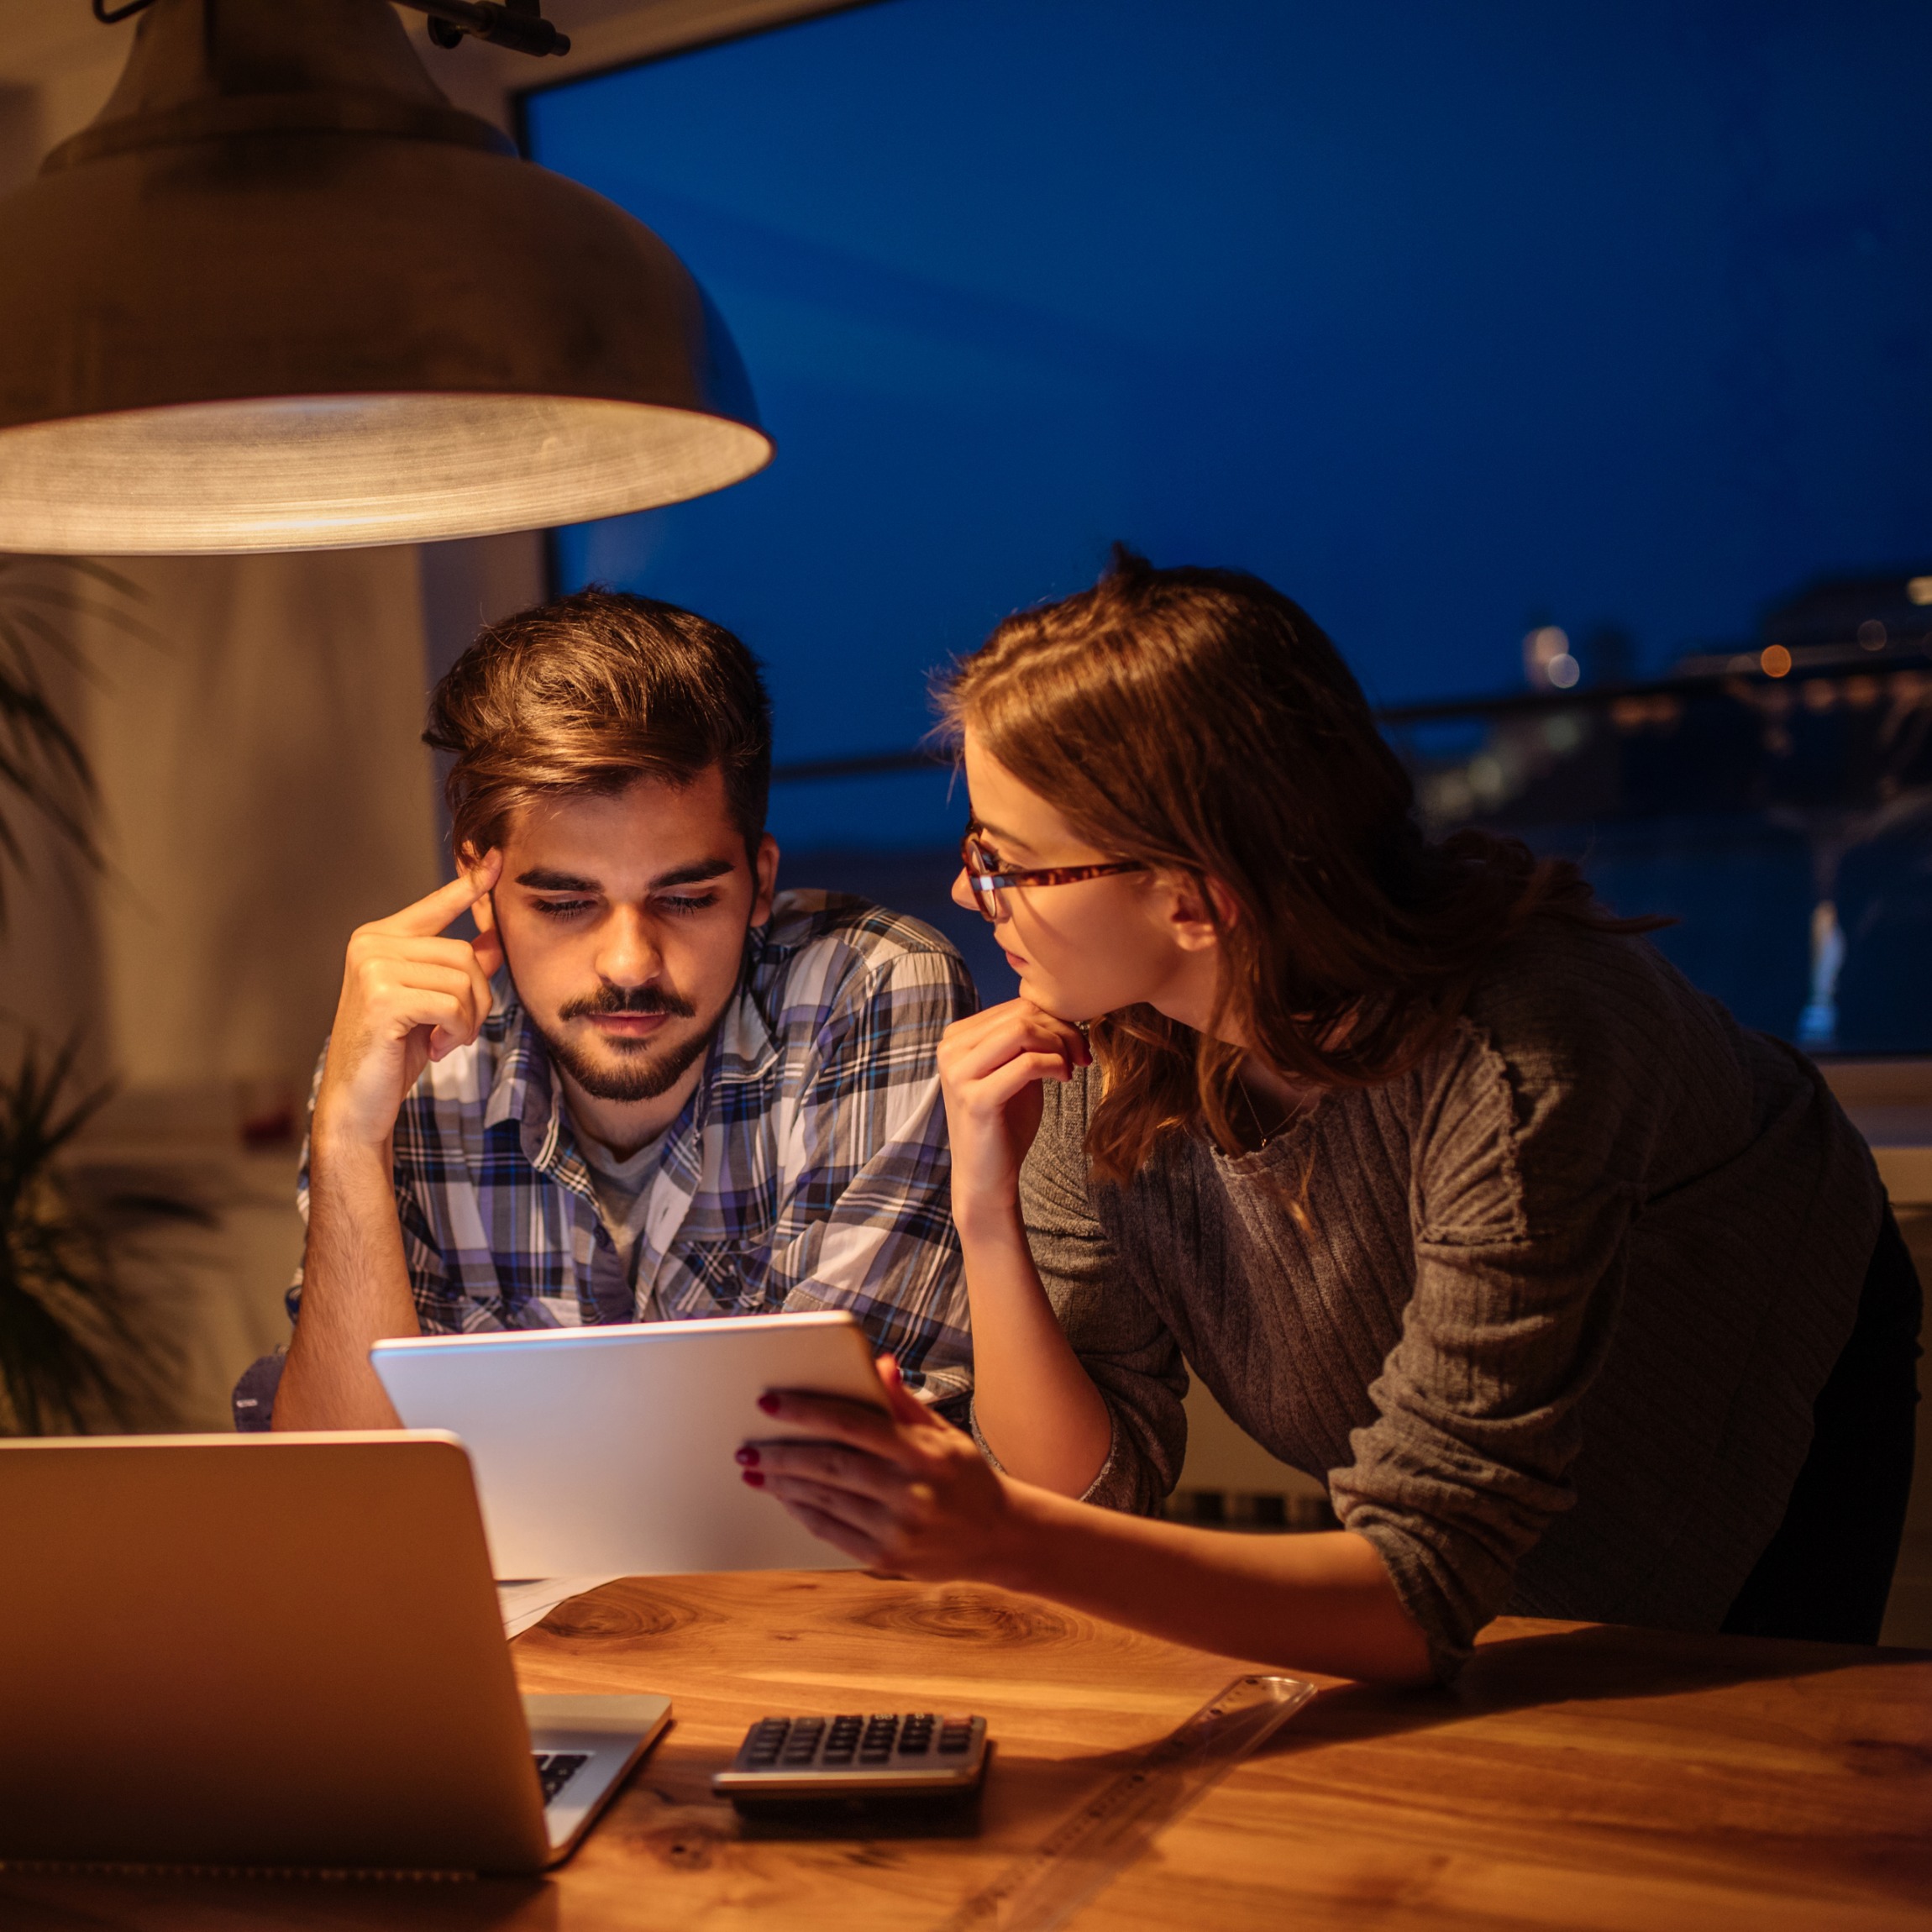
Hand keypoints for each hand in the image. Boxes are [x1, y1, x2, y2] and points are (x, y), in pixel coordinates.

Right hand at [313, 852, 503, 1151]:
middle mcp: (371, 944)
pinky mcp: (383, 997)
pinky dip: (457, 1032)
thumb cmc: (394, 1051)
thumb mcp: (433, 1003)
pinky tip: (435, 1048)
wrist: (358, 1101)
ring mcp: (373, 968)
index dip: (470, 884)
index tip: (498, 859)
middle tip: (456, 1031)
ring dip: (468, 1019)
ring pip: (463, 979)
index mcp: (379, 939)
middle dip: (476, 999)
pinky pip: (453, 1004)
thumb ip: (459, 968)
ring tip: (443, 1040)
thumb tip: (494, 937)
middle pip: (463, 954)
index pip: (436, 904)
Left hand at [741, 1357, 1021, 1582]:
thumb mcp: (944, 1433)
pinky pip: (832, 1532)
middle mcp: (910, 1491)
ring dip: (784, 1484)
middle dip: (782, 1453)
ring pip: (825, 1499)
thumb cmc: (966, 1476)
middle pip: (830, 1465)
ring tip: (756, 1469)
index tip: (770, 1401)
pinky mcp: (887, 1557)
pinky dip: (804, 1513)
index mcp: (923, 1452)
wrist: (1000, 1537)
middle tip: (746, 1444)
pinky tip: (786, 1498)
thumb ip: (905, 1402)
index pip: (853, 1424)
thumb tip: (878, 1364)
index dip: (808, 1411)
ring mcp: (898, 1528)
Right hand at [936, 1000, 1089, 1223]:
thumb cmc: (1004, 1121)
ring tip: (1070, 1068)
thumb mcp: (1013, 1069)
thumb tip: (1060, 1007)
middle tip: (1081, 1056)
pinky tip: (1063, 1079)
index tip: (1077, 1044)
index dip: (1055, 1019)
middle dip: (1062, 1030)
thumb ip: (1025, 1039)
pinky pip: (1026, 1064)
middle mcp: (951, 1049)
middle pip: (1020, 1015)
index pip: (1015, 1006)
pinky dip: (1054, 1065)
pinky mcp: (975, 1099)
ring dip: (1058, 1046)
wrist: (985, 1176)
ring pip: (1022, 1032)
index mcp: (956, 1037)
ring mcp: (958, 1073)